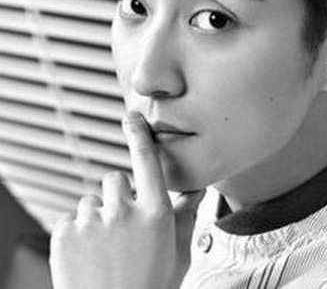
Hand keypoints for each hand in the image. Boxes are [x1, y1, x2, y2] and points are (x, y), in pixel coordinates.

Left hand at [50, 111, 205, 288]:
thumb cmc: (151, 286)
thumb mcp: (178, 252)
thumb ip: (186, 214)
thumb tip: (199, 188)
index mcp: (155, 213)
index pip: (146, 161)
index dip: (139, 135)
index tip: (132, 117)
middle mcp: (124, 212)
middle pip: (115, 179)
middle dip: (118, 196)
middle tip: (122, 226)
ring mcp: (92, 223)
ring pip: (91, 201)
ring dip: (97, 217)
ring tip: (104, 248)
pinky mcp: (65, 234)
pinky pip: (72, 219)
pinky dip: (78, 233)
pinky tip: (87, 256)